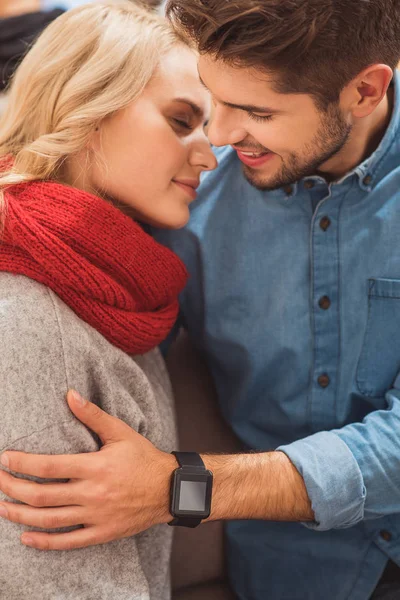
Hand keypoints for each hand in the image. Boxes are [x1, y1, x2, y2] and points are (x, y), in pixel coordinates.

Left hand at [0, 391, 176, 549]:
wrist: (169, 489)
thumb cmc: (143, 457)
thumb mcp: (120, 432)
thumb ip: (92, 415)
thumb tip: (70, 394)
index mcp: (95, 466)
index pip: (48, 466)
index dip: (22, 463)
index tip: (4, 459)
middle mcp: (93, 493)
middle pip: (42, 495)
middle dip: (13, 488)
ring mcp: (96, 516)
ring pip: (49, 520)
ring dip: (21, 515)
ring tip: (2, 507)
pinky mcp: (102, 533)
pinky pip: (68, 542)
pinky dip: (44, 542)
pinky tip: (26, 537)